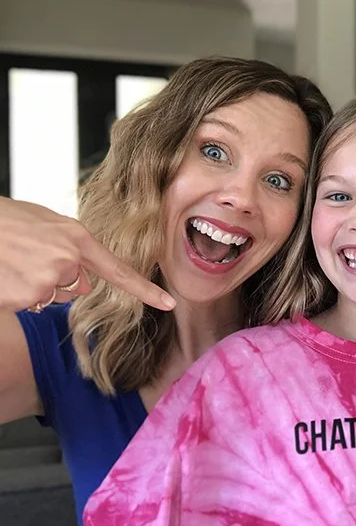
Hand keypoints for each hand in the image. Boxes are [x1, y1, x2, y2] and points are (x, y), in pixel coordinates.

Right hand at [0, 198, 175, 311]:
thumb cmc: (7, 220)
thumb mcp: (48, 224)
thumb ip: (73, 248)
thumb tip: (83, 279)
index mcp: (78, 239)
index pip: (119, 271)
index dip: (146, 290)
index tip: (170, 304)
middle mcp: (69, 261)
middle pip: (78, 288)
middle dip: (59, 278)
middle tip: (29, 256)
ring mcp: (48, 281)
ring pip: (53, 297)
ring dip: (36, 286)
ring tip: (14, 261)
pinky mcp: (26, 297)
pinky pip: (30, 304)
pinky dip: (17, 294)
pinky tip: (6, 273)